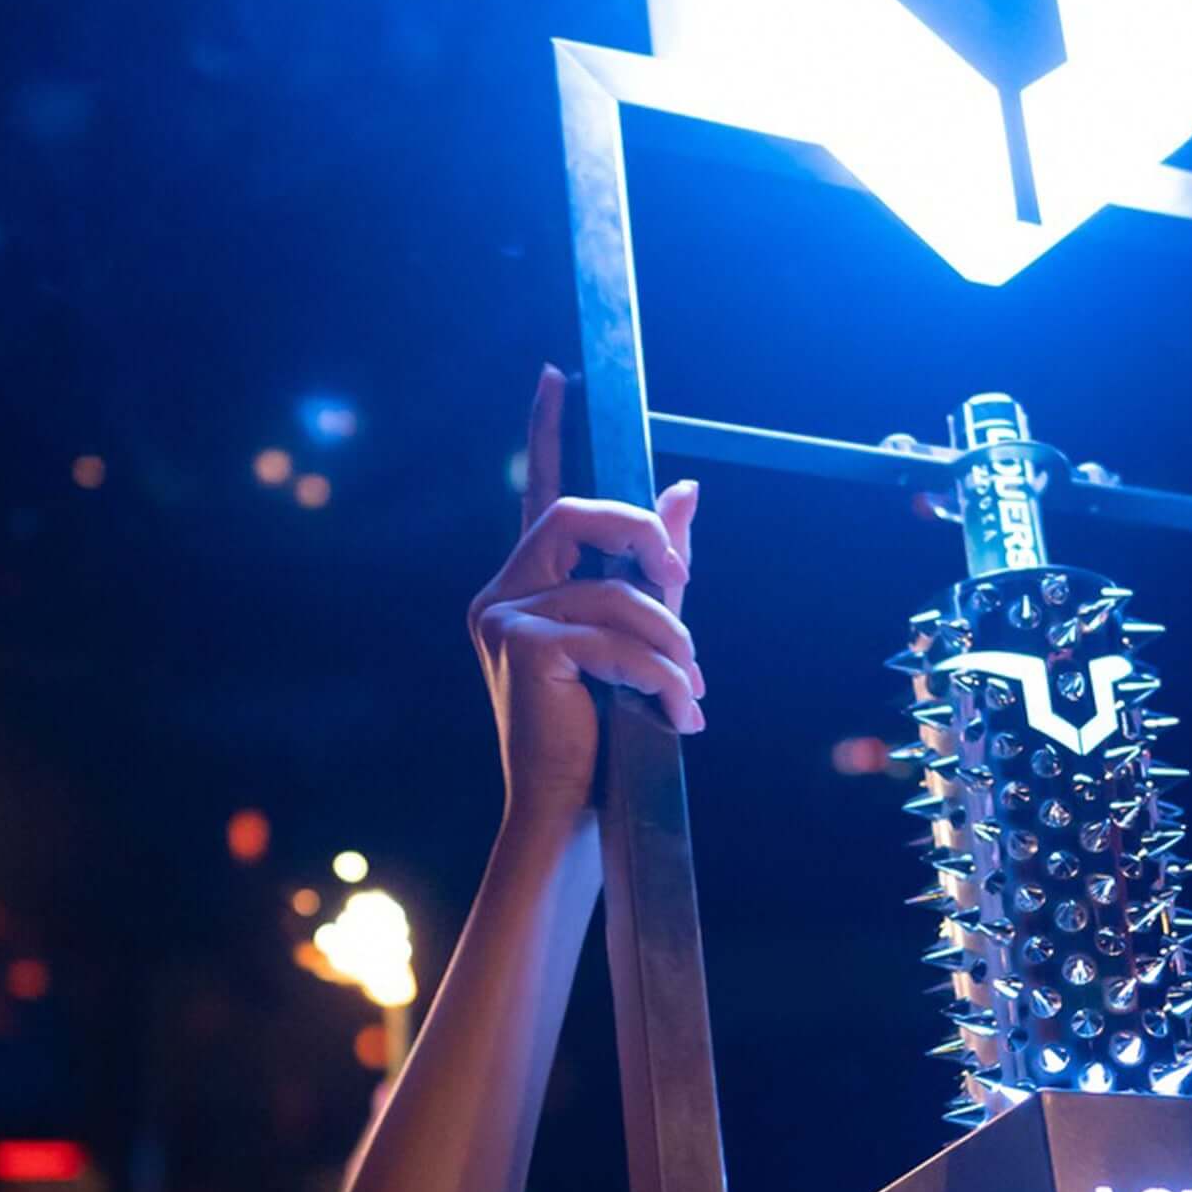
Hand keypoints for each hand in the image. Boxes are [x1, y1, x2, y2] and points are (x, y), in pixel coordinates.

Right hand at [469, 369, 703, 841]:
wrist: (572, 816)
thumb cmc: (603, 735)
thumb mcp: (637, 639)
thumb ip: (654, 565)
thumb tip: (687, 487)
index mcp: (523, 588)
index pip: (537, 492)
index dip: (545, 430)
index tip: (556, 375)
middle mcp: (499, 595)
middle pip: (578, 516)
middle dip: (644, 541)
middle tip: (685, 586)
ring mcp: (503, 620)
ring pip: (614, 593)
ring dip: (672, 643)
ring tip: (691, 693)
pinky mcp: (523, 649)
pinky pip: (614, 637)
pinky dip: (659, 674)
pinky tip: (679, 715)